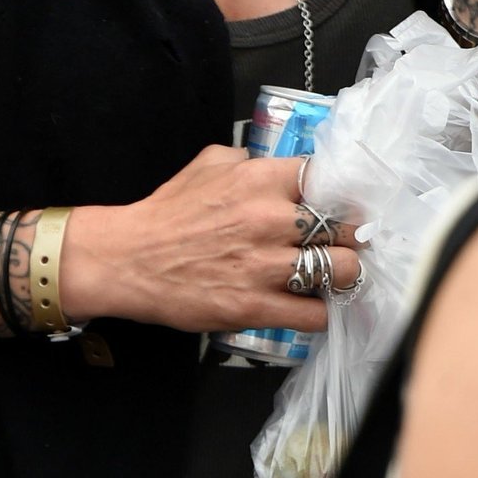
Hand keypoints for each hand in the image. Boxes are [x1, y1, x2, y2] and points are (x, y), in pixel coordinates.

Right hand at [63, 146, 361, 336]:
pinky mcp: (254, 307)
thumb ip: (249, 161)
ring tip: (333, 277)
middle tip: (346, 243)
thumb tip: (275, 166)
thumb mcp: (206, 165)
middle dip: (351, 236)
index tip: (345, 206)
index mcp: (260, 180)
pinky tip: (312, 307)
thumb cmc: (165, 214)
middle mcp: (269, 220)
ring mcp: (264, 266)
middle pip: (347, 227)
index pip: (332, 178)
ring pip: (342, 270)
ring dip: (343, 275)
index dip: (344, 195)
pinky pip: (314, 315)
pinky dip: (320, 314)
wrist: (126, 260)